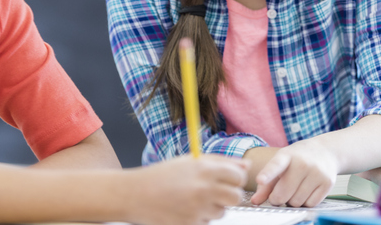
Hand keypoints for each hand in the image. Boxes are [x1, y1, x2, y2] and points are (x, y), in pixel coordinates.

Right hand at [129, 155, 248, 224]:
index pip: (239, 176)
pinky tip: (183, 210)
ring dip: (212, 208)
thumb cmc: (161, 175)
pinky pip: (206, 223)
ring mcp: (197, 209)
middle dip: (228, 196)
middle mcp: (203, 188)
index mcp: (204, 169)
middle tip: (213, 192)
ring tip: (191, 200)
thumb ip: (221, 162)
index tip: (227, 179)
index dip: (235, 179)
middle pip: (236, 197)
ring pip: (221, 212)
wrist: (134, 194)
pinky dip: (198, 219)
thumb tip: (246, 167)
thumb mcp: (190, 161)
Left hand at [251, 139, 338, 207]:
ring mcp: (317, 173)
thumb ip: (266, 183)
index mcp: (287, 155)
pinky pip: (310, 204)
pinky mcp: (327, 183)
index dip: (267, 174)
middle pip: (284, 193)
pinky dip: (305, 203)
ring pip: (297, 202)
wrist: (325, 151)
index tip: (260, 180)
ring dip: (292, 201)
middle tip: (278, 195)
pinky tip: (306, 191)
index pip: (275, 165)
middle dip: (277, 199)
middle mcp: (302, 163)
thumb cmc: (298, 159)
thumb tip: (255, 201)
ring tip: (295, 189)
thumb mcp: (280, 163)